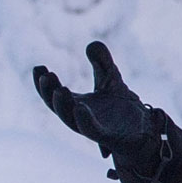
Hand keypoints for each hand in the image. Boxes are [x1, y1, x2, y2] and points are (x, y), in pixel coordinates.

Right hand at [33, 41, 155, 155]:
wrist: (143, 130)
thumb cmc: (122, 106)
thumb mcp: (111, 78)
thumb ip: (102, 62)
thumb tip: (92, 44)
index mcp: (76, 104)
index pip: (54, 94)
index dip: (43, 84)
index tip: (38, 68)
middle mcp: (80, 118)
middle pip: (58, 107)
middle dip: (49, 92)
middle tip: (46, 76)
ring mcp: (93, 129)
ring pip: (72, 121)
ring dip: (63, 106)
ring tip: (59, 90)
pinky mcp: (108, 138)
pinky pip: (93, 131)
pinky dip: (85, 120)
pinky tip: (80, 107)